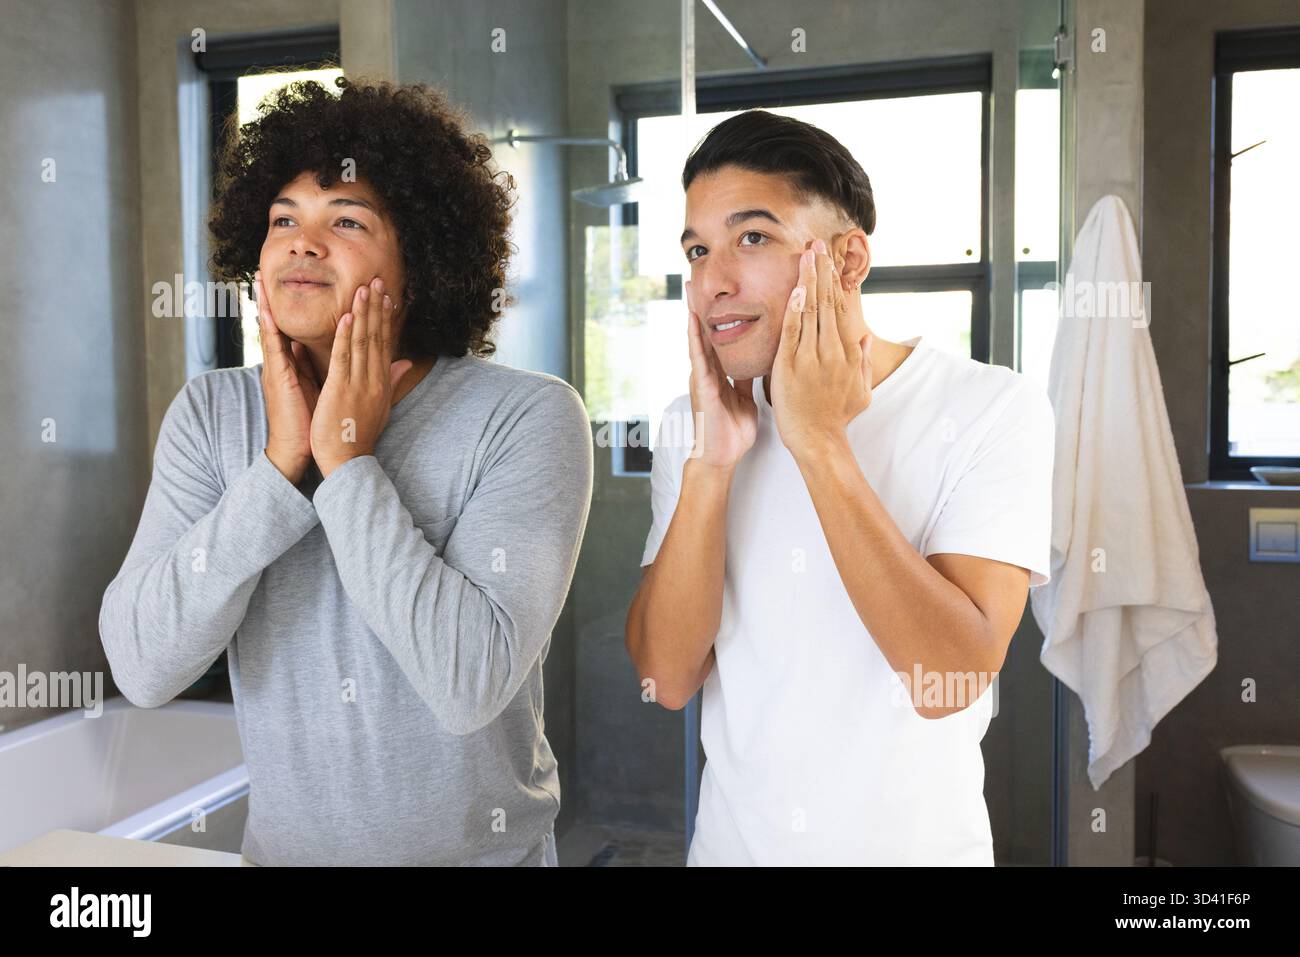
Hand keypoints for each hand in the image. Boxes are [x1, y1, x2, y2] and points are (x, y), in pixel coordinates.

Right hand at [255, 270, 321, 483]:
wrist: (299, 450)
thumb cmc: (312, 422)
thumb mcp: (322, 388)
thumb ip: (325, 368)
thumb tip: (335, 350)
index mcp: (292, 365)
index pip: (289, 329)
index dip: (286, 307)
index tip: (289, 284)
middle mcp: (281, 363)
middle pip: (275, 323)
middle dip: (270, 298)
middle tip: (262, 270)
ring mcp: (277, 369)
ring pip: (270, 329)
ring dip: (265, 304)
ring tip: (258, 279)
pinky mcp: (278, 378)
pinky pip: (273, 348)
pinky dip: (270, 327)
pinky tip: (267, 310)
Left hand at [310, 276, 412, 477]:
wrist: (347, 460)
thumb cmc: (358, 435)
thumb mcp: (381, 406)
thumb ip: (391, 381)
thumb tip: (405, 363)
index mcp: (381, 382)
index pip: (385, 343)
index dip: (385, 318)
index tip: (386, 297)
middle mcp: (374, 379)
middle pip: (377, 337)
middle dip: (376, 308)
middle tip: (377, 281)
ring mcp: (358, 383)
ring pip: (362, 342)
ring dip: (363, 313)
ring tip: (364, 289)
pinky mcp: (341, 389)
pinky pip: (344, 358)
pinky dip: (346, 336)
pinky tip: (347, 316)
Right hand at [684, 280, 757, 469]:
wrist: (721, 457)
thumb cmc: (732, 431)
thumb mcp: (745, 398)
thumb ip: (746, 379)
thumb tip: (758, 362)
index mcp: (719, 373)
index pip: (718, 337)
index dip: (718, 315)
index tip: (718, 291)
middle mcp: (707, 371)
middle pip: (704, 332)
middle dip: (700, 306)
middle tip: (694, 278)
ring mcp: (702, 378)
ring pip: (697, 340)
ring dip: (693, 315)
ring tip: (689, 290)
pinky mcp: (703, 387)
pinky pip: (697, 357)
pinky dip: (695, 338)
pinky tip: (692, 321)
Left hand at [770, 240, 873, 460]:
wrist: (817, 440)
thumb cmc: (836, 418)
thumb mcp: (860, 390)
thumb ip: (863, 363)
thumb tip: (866, 339)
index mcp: (847, 353)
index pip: (841, 309)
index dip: (834, 282)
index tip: (830, 261)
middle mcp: (832, 351)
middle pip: (827, 302)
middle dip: (822, 271)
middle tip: (818, 244)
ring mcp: (811, 357)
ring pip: (812, 311)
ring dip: (810, 280)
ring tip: (808, 254)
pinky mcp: (791, 366)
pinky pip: (794, 331)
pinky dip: (796, 309)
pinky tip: (798, 288)